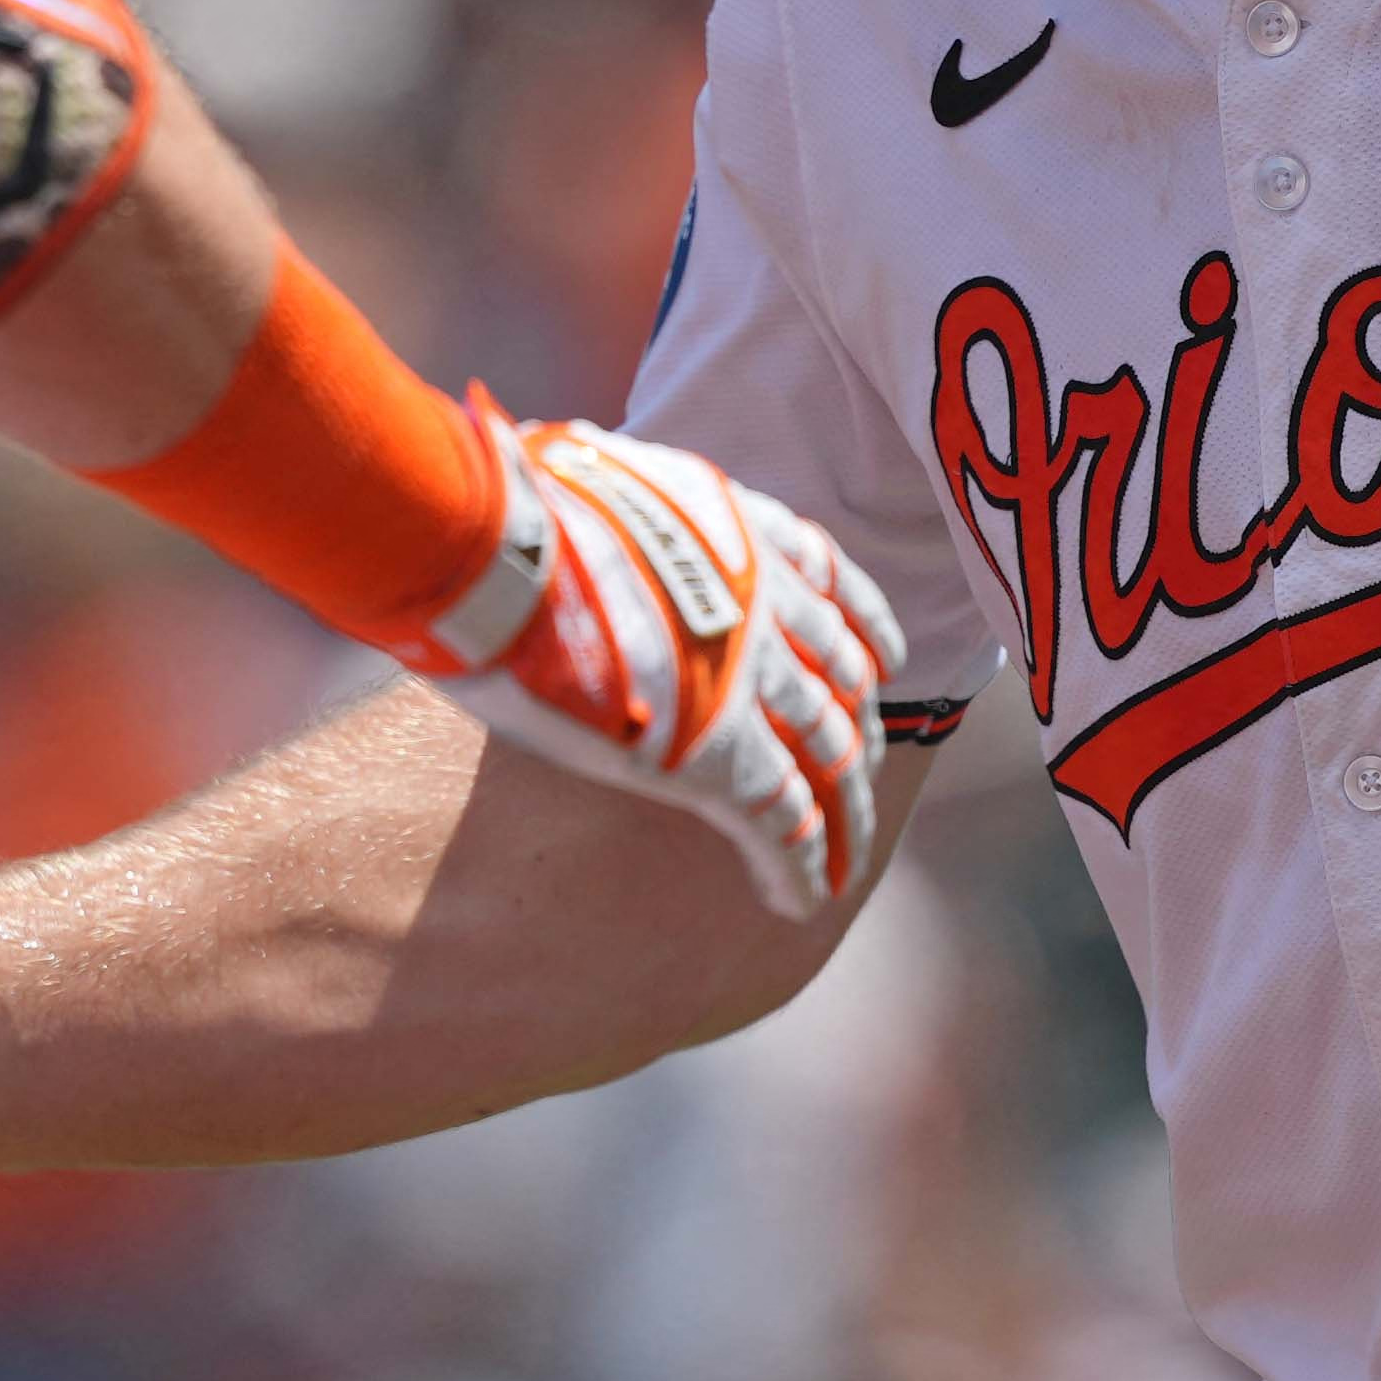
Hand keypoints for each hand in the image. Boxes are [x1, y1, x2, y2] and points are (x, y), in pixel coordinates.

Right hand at [409, 416, 902, 924]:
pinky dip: (800, 864)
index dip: (864, 624)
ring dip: (846, 814)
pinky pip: (782, 820)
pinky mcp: (719, 751)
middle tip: (862, 771)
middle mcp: (766, 601)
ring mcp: (751, 678)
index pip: (828, 580)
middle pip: (839, 681)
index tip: (885, 658)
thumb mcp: (581, 480)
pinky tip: (803, 899)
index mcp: (735, 531)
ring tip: (848, 858)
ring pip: (831, 759)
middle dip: (856, 732)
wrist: (496, 545)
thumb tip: (560, 505)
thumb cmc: (505, 503)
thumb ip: (607, 508)